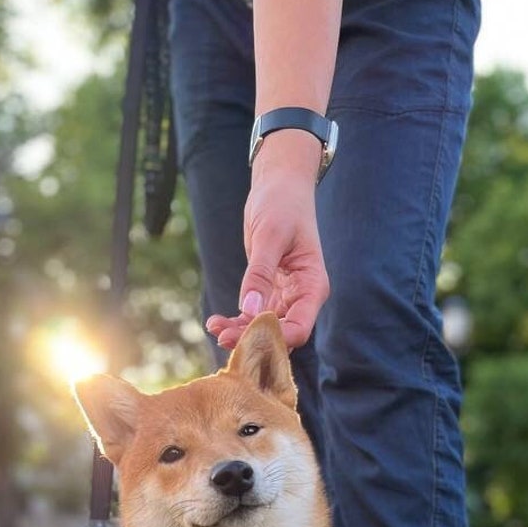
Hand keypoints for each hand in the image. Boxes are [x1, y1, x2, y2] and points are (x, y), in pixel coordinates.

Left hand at [206, 136, 328, 350]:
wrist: (279, 187)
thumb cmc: (282, 204)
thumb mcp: (269, 236)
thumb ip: (260, 274)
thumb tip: (250, 309)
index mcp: (312, 287)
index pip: (299, 329)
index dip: (274, 339)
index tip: (246, 335)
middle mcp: (302, 299)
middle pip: (280, 334)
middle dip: (252, 339)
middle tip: (221, 336)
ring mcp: (285, 299)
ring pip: (264, 329)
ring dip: (239, 333)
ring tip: (214, 327)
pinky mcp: (268, 294)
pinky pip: (253, 317)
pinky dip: (235, 321)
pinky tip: (215, 321)